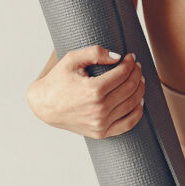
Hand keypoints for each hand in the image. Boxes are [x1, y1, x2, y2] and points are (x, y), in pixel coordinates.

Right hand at [26, 45, 144, 139]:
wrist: (44, 106)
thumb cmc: (58, 80)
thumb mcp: (72, 59)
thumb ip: (95, 52)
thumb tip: (118, 57)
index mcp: (92, 90)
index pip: (123, 74)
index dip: (130, 63)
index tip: (130, 57)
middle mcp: (98, 109)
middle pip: (130, 88)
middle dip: (137, 73)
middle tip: (136, 66)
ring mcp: (100, 123)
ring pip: (132, 104)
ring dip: (140, 89)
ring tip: (138, 78)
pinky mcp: (101, 133)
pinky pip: (128, 124)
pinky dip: (138, 111)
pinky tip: (139, 100)